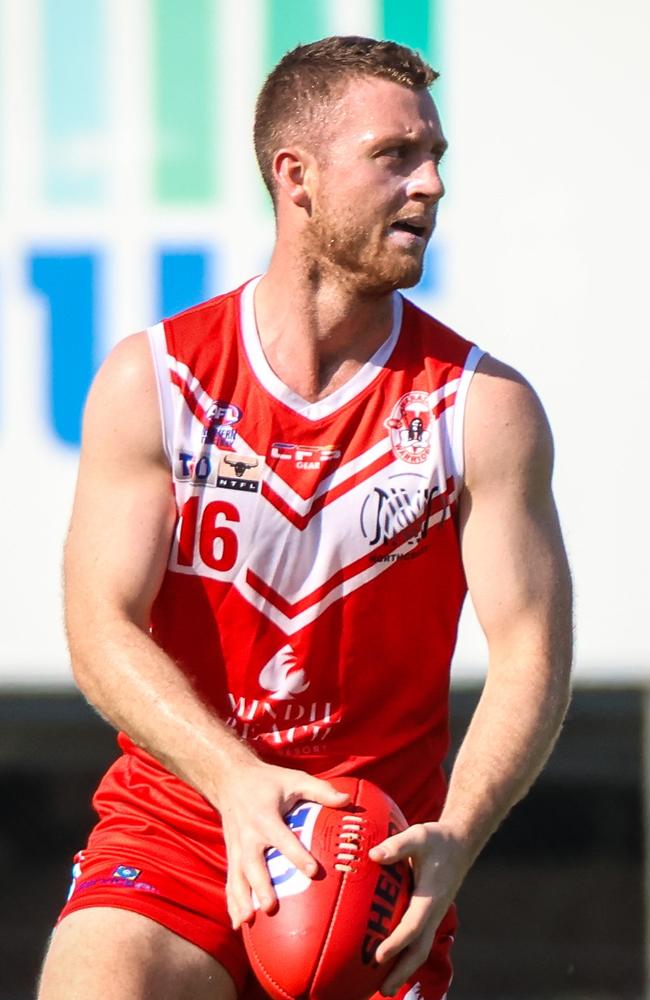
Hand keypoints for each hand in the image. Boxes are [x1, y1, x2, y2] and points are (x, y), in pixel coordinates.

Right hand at [215, 758, 350, 928]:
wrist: (230, 779)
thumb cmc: (269, 781)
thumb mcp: (295, 779)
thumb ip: (320, 790)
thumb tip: (348, 800)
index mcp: (265, 816)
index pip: (282, 838)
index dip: (296, 854)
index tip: (312, 872)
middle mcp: (248, 834)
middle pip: (253, 863)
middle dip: (261, 886)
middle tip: (271, 907)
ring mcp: (236, 847)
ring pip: (237, 877)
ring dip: (242, 900)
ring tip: (248, 921)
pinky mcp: (230, 855)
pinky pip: (230, 881)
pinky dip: (232, 903)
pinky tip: (238, 925)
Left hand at [368, 822, 469, 996]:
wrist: (459, 843)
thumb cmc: (437, 840)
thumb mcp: (418, 836)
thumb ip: (397, 845)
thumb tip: (373, 855)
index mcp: (431, 897)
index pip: (413, 926)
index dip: (396, 943)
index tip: (378, 956)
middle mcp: (433, 912)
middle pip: (418, 950)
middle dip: (402, 971)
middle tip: (382, 990)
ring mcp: (432, 916)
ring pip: (419, 949)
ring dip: (404, 969)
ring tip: (383, 988)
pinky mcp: (428, 914)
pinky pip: (417, 940)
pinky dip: (405, 955)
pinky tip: (388, 962)